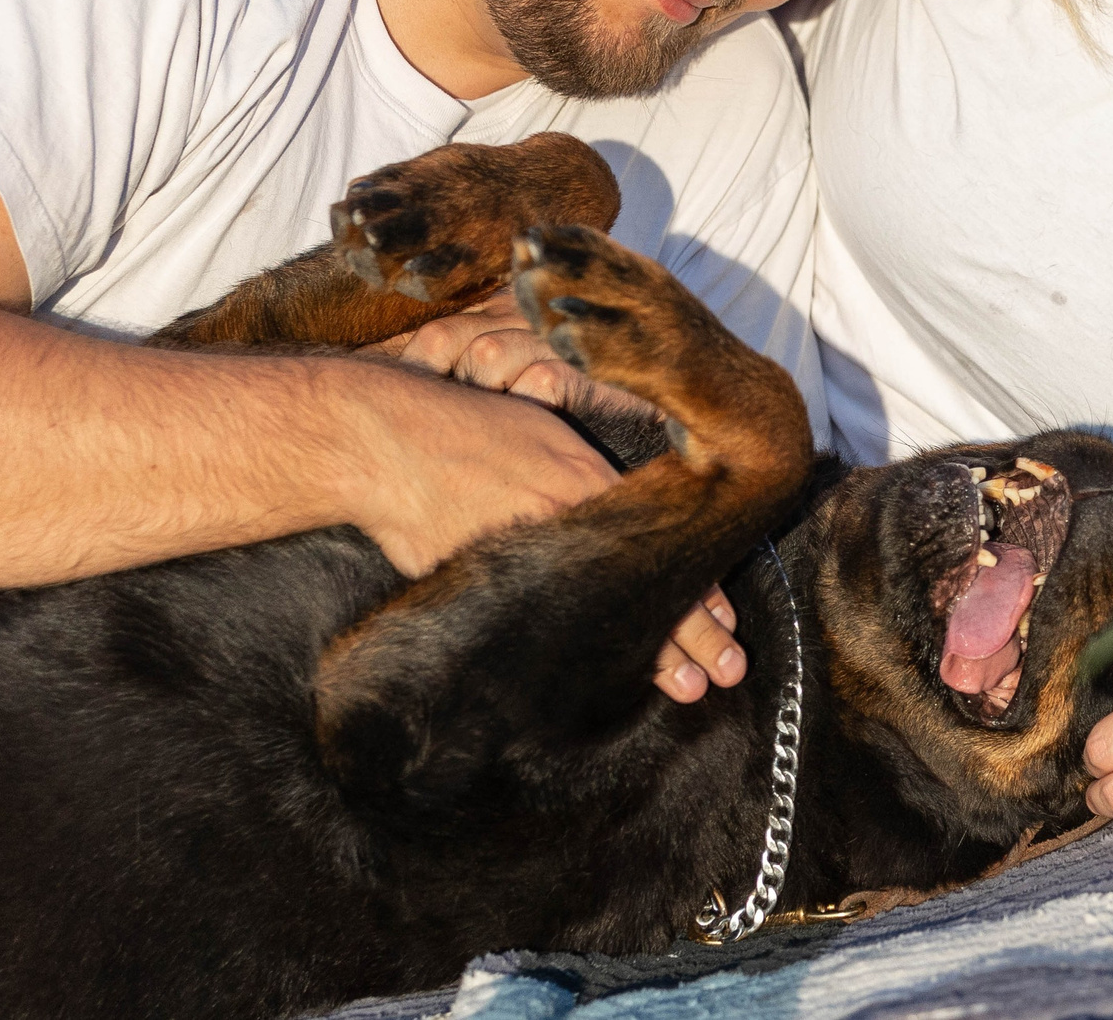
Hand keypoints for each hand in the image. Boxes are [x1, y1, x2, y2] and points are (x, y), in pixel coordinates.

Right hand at [367, 305, 746, 703]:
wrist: (384, 441)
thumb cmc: (464, 427)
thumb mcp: (543, 433)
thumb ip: (585, 478)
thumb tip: (619, 510)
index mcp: (582, 486)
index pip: (658, 549)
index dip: (697, 592)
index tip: (727, 625)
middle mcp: (562, 530)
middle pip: (638, 594)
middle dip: (687, 639)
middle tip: (725, 672)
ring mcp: (522, 565)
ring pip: (597, 621)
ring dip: (645, 657)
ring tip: (686, 686)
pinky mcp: (480, 590)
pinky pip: (538, 631)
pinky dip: (571, 656)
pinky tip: (599, 681)